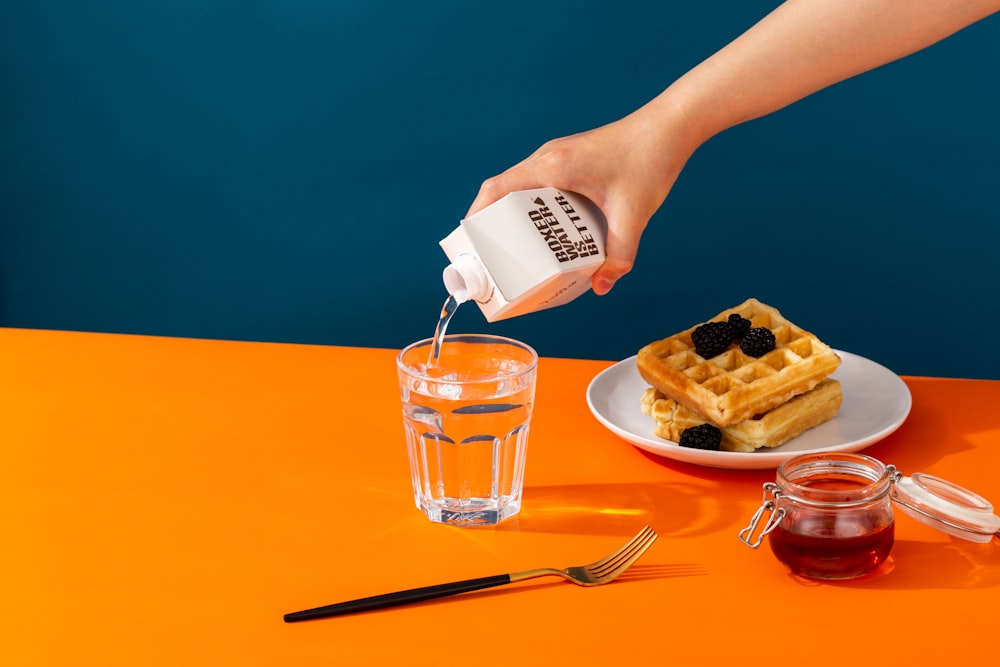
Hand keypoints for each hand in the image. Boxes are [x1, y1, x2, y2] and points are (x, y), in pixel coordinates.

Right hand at [465, 106, 698, 295]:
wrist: (668, 127)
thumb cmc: (649, 160)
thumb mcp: (634, 215)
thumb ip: (620, 255)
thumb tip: (601, 286)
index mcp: (554, 166)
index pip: (497, 189)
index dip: (477, 216)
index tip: (470, 243)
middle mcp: (548, 157)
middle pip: (501, 189)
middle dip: (491, 222)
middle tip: (493, 254)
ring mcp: (557, 155)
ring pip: (518, 185)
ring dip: (511, 213)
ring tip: (515, 246)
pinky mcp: (568, 158)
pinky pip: (536, 182)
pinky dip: (530, 205)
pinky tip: (546, 229)